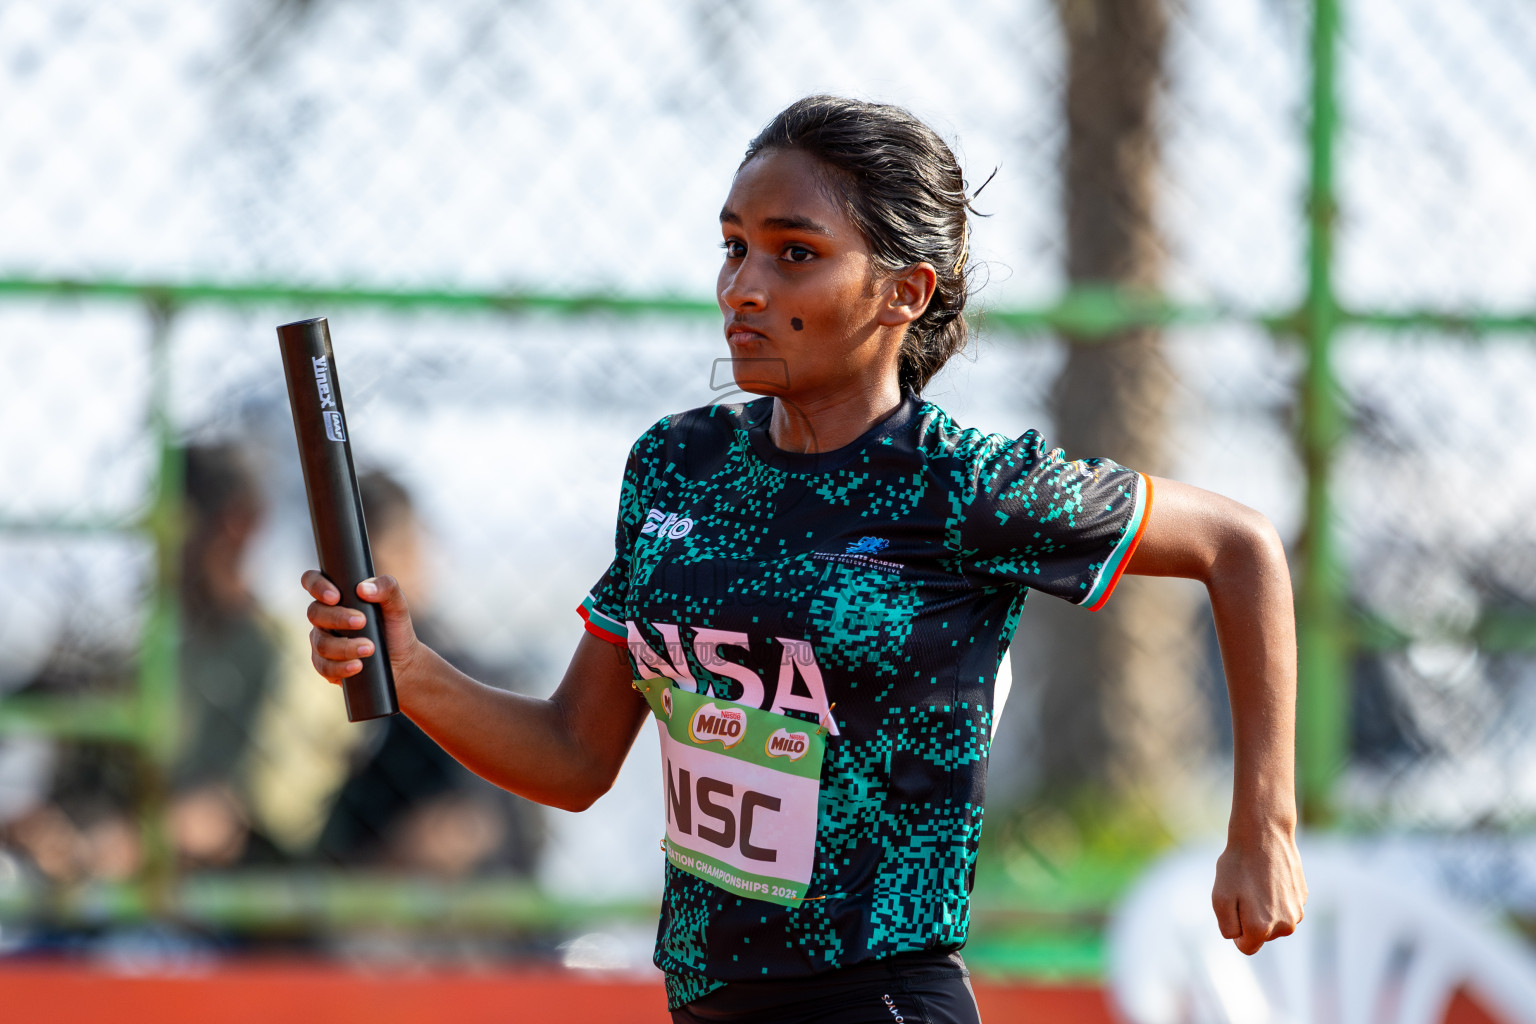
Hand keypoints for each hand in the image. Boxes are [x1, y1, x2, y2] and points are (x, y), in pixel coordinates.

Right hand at [301, 569, 422, 685]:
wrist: (402, 662)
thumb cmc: (394, 628)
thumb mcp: (397, 605)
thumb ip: (386, 588)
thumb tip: (363, 588)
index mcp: (337, 596)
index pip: (312, 581)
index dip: (317, 585)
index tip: (336, 597)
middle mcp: (324, 617)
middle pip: (315, 613)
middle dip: (338, 618)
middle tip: (362, 622)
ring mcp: (322, 641)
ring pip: (320, 643)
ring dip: (345, 646)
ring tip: (369, 648)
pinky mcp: (326, 665)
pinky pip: (324, 667)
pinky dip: (341, 667)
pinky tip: (357, 666)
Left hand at [1212, 825, 1306, 954]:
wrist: (1264, 835)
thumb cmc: (1237, 866)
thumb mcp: (1219, 898)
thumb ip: (1228, 927)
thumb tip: (1240, 939)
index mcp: (1262, 928)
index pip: (1246, 947)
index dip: (1236, 930)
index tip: (1234, 908)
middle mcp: (1285, 926)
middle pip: (1262, 935)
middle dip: (1250, 918)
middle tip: (1244, 891)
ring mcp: (1297, 912)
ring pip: (1275, 921)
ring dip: (1264, 908)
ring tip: (1257, 883)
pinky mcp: (1303, 898)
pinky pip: (1285, 906)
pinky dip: (1276, 897)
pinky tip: (1270, 877)